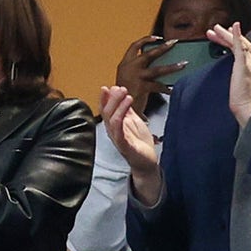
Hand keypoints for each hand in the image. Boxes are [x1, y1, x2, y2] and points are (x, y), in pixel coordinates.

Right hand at [100, 85, 161, 204]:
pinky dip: (120, 121)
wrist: (147, 162)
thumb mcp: (133, 121)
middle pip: (107, 113)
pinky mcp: (125, 147)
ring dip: (118, 106)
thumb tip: (119, 92)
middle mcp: (113, 132)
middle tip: (120, 88)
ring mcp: (118, 139)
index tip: (106, 87)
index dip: (104, 99)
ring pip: (112, 121)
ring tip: (126, 95)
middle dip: (112, 99)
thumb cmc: (139, 143)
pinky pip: (119, 134)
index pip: (105, 110)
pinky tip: (126, 112)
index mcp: (114, 125)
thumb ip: (126, 108)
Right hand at [115, 35, 183, 114]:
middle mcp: (129, 67)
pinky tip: (173, 90)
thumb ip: (140, 70)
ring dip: (172, 66)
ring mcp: (136, 77)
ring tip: (183, 64)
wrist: (117, 109)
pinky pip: (159, 86)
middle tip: (174, 42)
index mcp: (125, 64)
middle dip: (163, 47)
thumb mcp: (128, 78)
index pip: (134, 46)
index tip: (157, 38)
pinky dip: (167, 88)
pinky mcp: (142, 87)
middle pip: (149, 54)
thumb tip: (160, 63)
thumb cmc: (125, 94)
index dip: (146, 40)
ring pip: (158, 69)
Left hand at [209, 22, 250, 125]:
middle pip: (243, 44)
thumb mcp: (240, 89)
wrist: (249, 110)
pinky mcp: (244, 64)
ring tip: (215, 29)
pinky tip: (232, 27)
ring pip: (240, 43)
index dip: (236, 41)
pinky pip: (240, 46)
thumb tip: (234, 80)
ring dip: (227, 34)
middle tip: (216, 30)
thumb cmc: (244, 105)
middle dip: (228, 36)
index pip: (245, 50)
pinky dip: (236, 35)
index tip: (227, 36)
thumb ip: (238, 80)